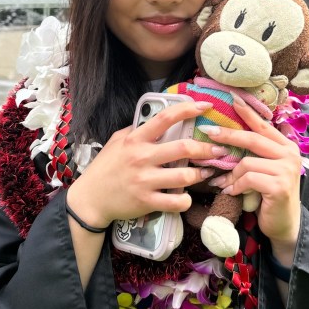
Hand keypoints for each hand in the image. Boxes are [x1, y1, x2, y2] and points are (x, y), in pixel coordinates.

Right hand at [66, 100, 225, 229]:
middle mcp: (142, 158)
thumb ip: (137, 130)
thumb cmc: (105, 167)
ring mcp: (145, 181)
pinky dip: (186, 200)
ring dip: (200, 174)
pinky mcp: (147, 202)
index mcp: (136, 139)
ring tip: (205, 173)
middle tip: (218, 150)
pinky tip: (186, 197)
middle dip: (206, 149)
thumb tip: (158, 118)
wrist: (90, 199)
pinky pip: (176, 202)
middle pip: (183, 148)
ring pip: (184, 176)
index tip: (205, 106)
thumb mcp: (118, 141)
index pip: (165, 118)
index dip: (188, 109)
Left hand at [205, 97, 301, 250]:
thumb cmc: (269, 195)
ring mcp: (287, 170)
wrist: (284, 224)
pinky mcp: (279, 186)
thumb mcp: (264, 170)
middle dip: (228, 135)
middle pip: (253, 139)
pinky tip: (233, 193)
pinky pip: (248, 179)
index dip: (248, 112)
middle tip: (208, 132)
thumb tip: (225, 138)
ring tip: (224, 183)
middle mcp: (290, 154)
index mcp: (286, 146)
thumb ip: (255, 154)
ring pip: (247, 163)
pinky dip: (236, 186)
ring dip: (231, 175)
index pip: (264, 126)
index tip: (232, 99)